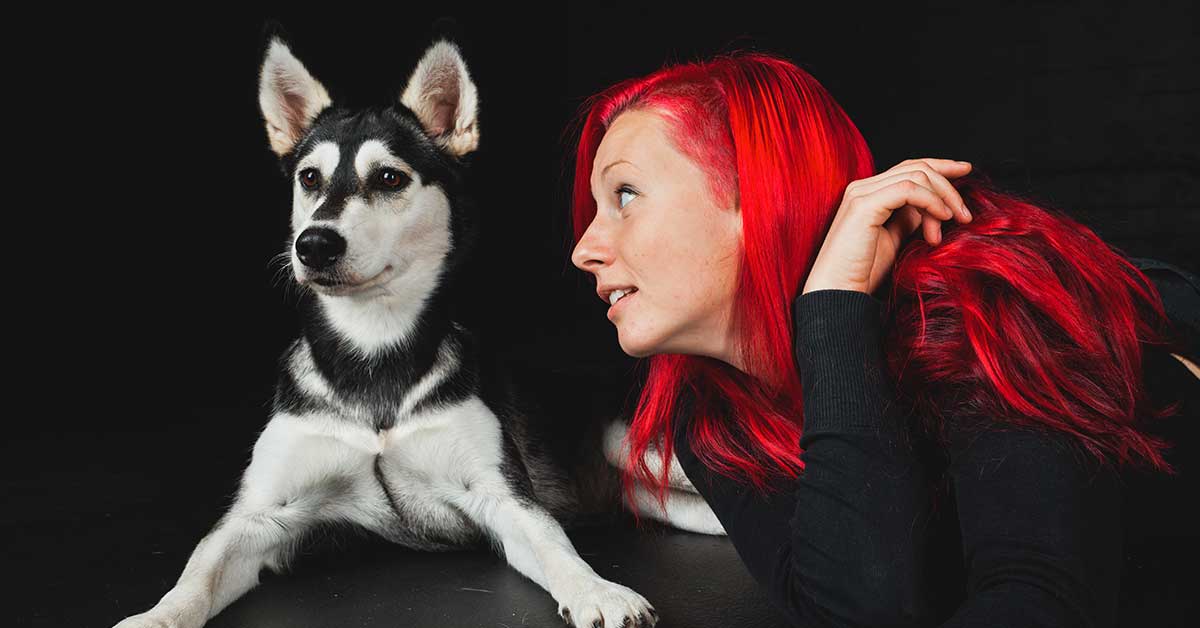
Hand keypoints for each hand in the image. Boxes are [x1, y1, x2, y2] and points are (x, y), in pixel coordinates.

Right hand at [801, 158, 973, 295]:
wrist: (837, 292)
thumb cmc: (862, 272)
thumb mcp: (894, 239)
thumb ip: (909, 219)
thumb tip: (934, 207)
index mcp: (867, 193)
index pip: (908, 168)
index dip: (940, 166)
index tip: (966, 172)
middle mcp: (862, 187)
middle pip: (916, 167)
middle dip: (948, 185)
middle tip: (965, 213)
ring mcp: (861, 194)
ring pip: (916, 175)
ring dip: (943, 197)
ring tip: (954, 222)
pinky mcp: (864, 205)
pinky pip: (908, 189)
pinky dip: (931, 201)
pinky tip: (941, 218)